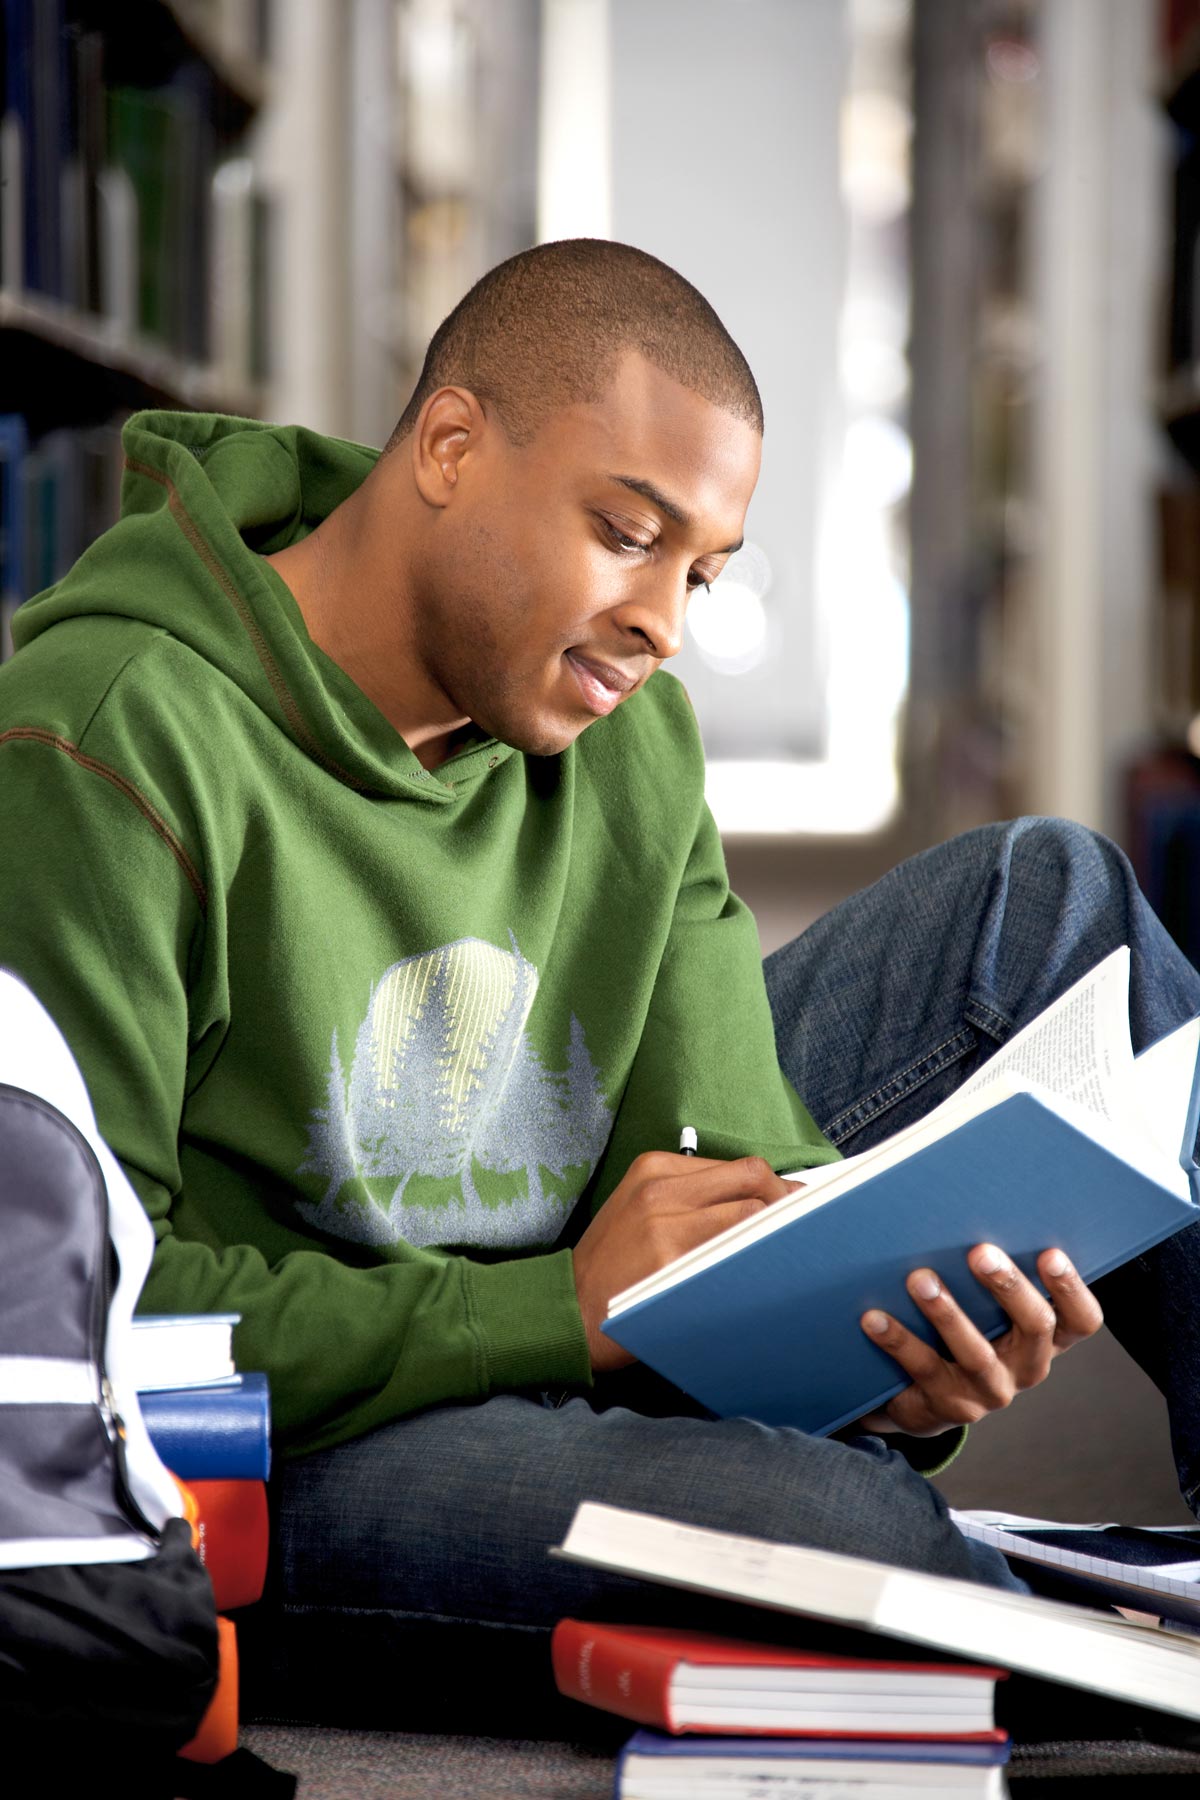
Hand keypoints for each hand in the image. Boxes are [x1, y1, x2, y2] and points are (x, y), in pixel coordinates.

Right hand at [573, 1152, 800, 1372]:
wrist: (566, 1308)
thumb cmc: (612, 1264)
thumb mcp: (640, 1210)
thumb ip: (691, 1198)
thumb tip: (759, 1197)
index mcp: (653, 1168)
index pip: (739, 1166)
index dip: (777, 1187)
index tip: (796, 1206)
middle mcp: (659, 1188)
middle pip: (752, 1178)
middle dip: (786, 1200)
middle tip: (805, 1227)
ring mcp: (663, 1225)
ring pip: (749, 1212)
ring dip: (778, 1231)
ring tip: (790, 1251)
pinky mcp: (668, 1262)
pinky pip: (732, 1253)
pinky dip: (756, 1259)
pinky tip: (765, 1273)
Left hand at [856, 1245, 1103, 1436]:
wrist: (922, 1393)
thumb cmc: (959, 1326)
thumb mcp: (982, 1304)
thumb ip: (988, 1272)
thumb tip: (966, 1209)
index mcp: (1046, 1338)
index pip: (1080, 1320)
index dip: (1070, 1289)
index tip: (1049, 1253)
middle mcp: (1027, 1367)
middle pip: (1034, 1328)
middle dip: (1008, 1287)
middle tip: (980, 1252)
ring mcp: (990, 1392)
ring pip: (977, 1353)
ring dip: (948, 1313)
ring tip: (920, 1279)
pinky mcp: (950, 1407)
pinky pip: (924, 1369)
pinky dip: (899, 1340)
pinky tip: (874, 1317)